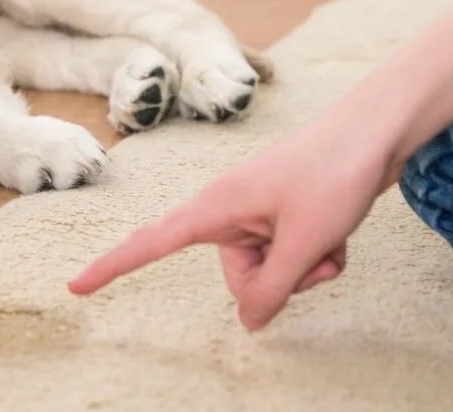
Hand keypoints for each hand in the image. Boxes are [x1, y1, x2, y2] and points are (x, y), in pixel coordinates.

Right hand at [68, 114, 397, 330]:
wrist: (376, 129)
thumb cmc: (334, 173)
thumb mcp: (304, 242)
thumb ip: (272, 289)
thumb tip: (249, 323)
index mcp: (215, 208)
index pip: (150, 243)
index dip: (112, 266)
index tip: (75, 286)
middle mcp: (229, 211)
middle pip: (238, 278)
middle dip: (279, 281)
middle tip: (313, 253)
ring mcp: (258, 214)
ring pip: (271, 272)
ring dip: (306, 267)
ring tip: (330, 236)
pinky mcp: (283, 215)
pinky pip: (291, 256)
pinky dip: (318, 255)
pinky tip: (339, 233)